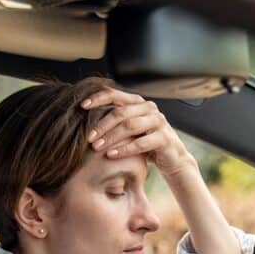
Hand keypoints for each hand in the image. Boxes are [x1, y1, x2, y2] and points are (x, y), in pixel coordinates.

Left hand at [81, 88, 195, 177]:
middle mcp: (149, 108)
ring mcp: (158, 122)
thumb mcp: (130, 130)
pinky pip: (140, 143)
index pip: (115, 94)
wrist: (172, 159)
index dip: (98, 98)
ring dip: (111, 137)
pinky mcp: (164, 138)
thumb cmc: (146, 144)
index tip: (82, 106)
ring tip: (96, 147)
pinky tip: (111, 155)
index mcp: (138, 103)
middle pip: (121, 112)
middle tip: (88, 137)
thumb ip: (115, 121)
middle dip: (102, 125)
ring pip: (130, 126)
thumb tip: (84, 118)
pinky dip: (124, 150)